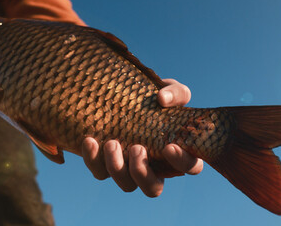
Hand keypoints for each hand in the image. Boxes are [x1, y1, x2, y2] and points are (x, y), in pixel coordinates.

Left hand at [80, 79, 203, 196]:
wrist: (126, 97)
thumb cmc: (157, 98)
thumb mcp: (171, 91)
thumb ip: (175, 92)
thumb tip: (163, 99)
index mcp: (179, 152)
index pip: (190, 167)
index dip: (181, 162)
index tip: (169, 146)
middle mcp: (155, 168)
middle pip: (153, 189)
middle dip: (142, 173)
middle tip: (137, 148)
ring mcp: (130, 169)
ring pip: (126, 185)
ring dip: (117, 167)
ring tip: (112, 142)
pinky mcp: (107, 164)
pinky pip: (100, 172)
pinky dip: (93, 159)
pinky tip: (90, 140)